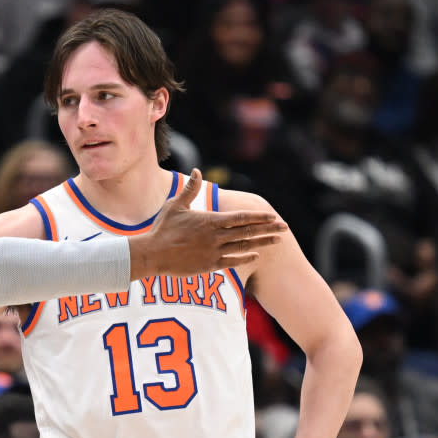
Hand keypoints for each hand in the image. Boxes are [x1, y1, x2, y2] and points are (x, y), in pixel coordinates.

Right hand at [128, 169, 285, 279]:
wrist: (153, 254)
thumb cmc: (163, 229)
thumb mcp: (175, 205)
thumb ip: (190, 189)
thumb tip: (198, 172)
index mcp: (210, 221)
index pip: (241, 217)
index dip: (259, 217)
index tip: (273, 216)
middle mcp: (216, 236)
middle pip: (248, 231)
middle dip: (268, 229)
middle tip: (285, 228)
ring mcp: (214, 252)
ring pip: (244, 247)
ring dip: (262, 243)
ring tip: (277, 241)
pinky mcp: (209, 265)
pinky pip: (232, 261)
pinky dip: (245, 258)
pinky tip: (256, 255)